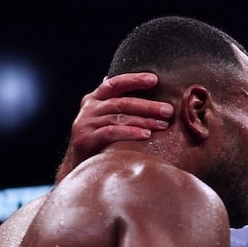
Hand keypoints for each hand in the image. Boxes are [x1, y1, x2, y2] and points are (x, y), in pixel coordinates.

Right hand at [55, 73, 174, 181]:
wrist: (79, 167)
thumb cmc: (99, 142)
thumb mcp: (105, 120)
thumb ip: (116, 105)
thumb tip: (128, 82)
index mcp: (94, 100)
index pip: (115, 83)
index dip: (134, 80)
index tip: (154, 79)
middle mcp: (89, 109)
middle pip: (121, 102)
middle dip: (148, 106)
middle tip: (169, 110)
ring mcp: (86, 123)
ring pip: (119, 117)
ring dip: (144, 120)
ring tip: (163, 125)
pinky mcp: (86, 139)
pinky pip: (111, 133)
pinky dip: (130, 132)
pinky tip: (146, 135)